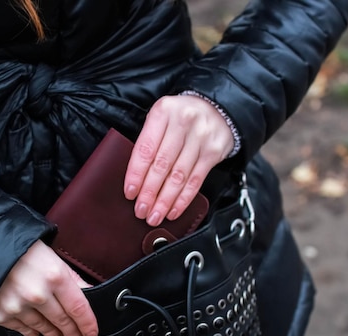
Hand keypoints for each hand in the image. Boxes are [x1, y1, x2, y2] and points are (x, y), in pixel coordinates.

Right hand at [0, 240, 97, 335]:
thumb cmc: (22, 250)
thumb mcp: (53, 257)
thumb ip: (72, 279)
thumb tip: (89, 293)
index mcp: (55, 277)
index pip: (78, 308)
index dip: (87, 324)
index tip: (92, 333)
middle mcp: (37, 295)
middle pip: (62, 321)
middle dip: (73, 334)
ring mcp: (18, 307)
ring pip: (43, 328)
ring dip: (54, 335)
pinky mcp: (1, 315)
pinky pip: (22, 329)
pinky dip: (32, 332)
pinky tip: (37, 334)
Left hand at [124, 94, 233, 225]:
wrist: (217, 107)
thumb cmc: (181, 115)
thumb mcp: (161, 117)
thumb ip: (149, 140)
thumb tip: (135, 179)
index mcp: (163, 112)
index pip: (146, 149)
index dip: (136, 174)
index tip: (130, 193)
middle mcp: (183, 123)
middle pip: (162, 165)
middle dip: (149, 192)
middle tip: (141, 210)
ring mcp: (200, 138)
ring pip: (179, 176)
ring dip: (165, 201)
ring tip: (155, 216)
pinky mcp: (213, 152)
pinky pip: (196, 180)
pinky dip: (183, 199)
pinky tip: (173, 210)